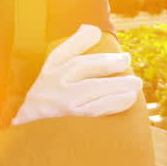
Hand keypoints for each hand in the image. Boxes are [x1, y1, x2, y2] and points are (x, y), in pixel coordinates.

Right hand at [11, 24, 142, 126]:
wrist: (29, 136)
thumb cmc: (47, 100)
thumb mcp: (51, 73)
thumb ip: (72, 50)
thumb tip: (92, 29)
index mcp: (49, 71)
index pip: (63, 52)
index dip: (79, 39)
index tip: (96, 33)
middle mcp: (53, 84)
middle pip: (82, 67)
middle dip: (107, 62)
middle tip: (126, 59)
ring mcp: (62, 102)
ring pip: (93, 88)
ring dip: (118, 84)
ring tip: (136, 83)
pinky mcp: (72, 120)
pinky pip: (97, 108)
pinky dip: (115, 102)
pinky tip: (129, 98)